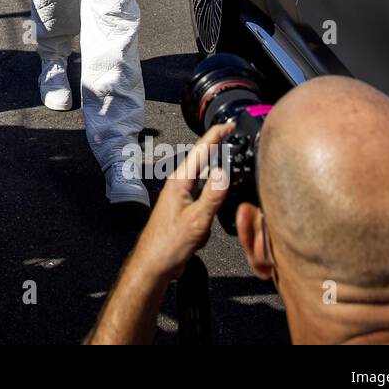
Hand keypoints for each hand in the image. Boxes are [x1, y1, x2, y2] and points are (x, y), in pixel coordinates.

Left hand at [129, 121, 235, 281]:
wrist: (155, 263)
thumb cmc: (169, 244)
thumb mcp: (197, 219)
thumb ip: (212, 196)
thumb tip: (225, 171)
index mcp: (180, 182)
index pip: (201, 151)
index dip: (216, 135)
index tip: (230, 124)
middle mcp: (179, 185)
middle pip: (201, 158)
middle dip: (217, 144)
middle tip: (234, 134)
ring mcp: (181, 196)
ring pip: (202, 173)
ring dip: (215, 162)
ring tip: (231, 153)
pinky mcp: (185, 208)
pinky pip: (202, 189)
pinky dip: (213, 183)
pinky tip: (221, 186)